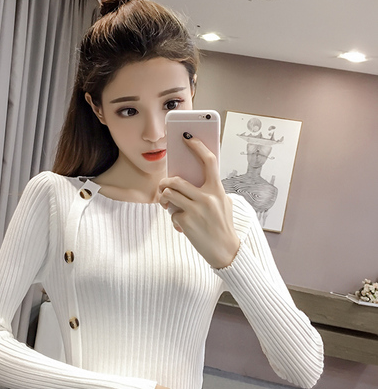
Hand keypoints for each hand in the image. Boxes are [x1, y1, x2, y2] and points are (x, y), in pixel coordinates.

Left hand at [159, 134, 239, 268]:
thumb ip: (209, 190)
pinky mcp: (186, 222)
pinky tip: (182, 225)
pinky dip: (174, 218)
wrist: (225, 251)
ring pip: (169, 194)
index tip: (187, 138)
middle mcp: (207, 197)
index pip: (208, 161)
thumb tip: (190, 178)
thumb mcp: (223, 204)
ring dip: (164, 198)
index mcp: (218, 190)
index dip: (197, 146)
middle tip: (163, 186)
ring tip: (167, 204)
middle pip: (176, 180)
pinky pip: (172, 213)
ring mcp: (195, 209)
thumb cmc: (223, 226)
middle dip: (165, 182)